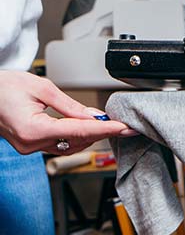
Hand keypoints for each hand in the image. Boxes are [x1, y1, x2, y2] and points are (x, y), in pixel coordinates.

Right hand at [0, 71, 135, 154]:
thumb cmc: (4, 86)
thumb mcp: (42, 88)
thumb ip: (70, 105)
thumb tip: (93, 115)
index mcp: (33, 130)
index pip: (79, 132)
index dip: (105, 130)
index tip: (122, 127)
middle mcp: (31, 144)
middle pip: (77, 141)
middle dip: (102, 133)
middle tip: (123, 125)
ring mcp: (29, 148)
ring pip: (69, 146)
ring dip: (90, 136)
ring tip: (110, 125)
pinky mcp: (30, 145)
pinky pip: (59, 144)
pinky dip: (76, 137)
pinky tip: (88, 129)